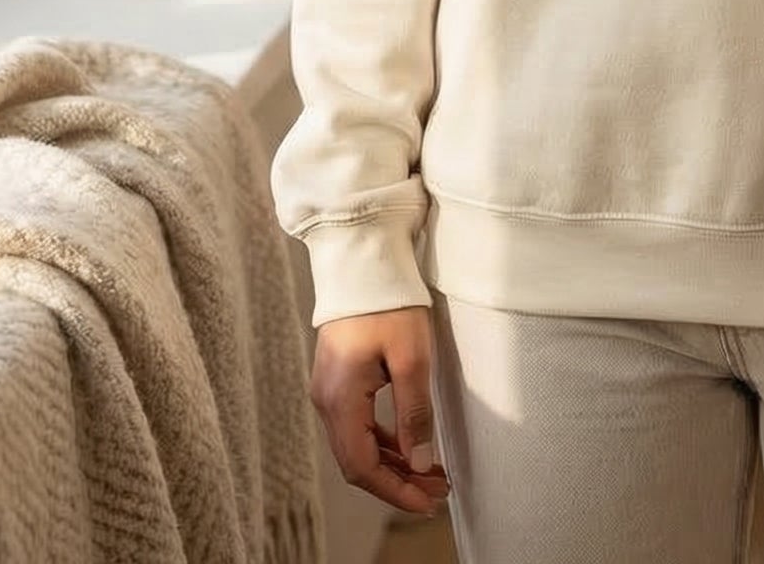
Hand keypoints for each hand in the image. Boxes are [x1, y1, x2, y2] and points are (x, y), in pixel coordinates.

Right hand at [310, 307, 453, 519]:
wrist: (363, 260)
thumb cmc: (388, 302)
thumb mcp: (412, 357)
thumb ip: (414, 414)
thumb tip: (419, 463)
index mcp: (340, 399)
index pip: (362, 467)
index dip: (395, 492)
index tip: (428, 503)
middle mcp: (326, 400)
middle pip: (357, 462)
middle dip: (397, 482)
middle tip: (437, 492)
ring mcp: (329, 390)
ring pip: (357, 445)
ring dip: (392, 463)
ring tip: (430, 473)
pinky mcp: (338, 379)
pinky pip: (357, 424)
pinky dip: (383, 441)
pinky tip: (408, 445)